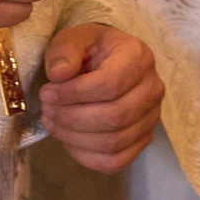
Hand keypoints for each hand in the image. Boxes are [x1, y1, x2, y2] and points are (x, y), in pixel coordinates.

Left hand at [40, 24, 163, 172]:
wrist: (106, 62)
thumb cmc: (89, 50)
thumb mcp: (74, 38)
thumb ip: (64, 51)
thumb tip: (59, 75)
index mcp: (137, 56)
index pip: (111, 84)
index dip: (74, 94)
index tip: (47, 93)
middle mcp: (152, 87)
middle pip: (114, 116)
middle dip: (71, 118)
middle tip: (47, 110)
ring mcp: (151, 116)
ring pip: (114, 142)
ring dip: (75, 138)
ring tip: (53, 123)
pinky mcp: (143, 139)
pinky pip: (117, 161)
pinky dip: (87, 157)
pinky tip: (69, 140)